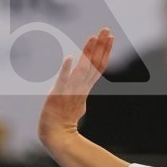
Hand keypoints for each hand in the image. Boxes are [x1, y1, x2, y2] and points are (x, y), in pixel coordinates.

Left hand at [36, 28, 112, 147]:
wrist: (56, 137)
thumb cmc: (63, 121)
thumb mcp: (76, 103)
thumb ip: (81, 93)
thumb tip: (85, 91)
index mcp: (84, 87)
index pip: (98, 66)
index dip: (105, 50)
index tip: (110, 36)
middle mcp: (80, 87)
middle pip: (94, 64)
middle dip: (101, 46)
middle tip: (107, 29)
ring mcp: (70, 91)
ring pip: (83, 69)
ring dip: (88, 53)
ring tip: (93, 37)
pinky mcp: (58, 96)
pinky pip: (63, 81)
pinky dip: (67, 70)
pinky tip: (70, 58)